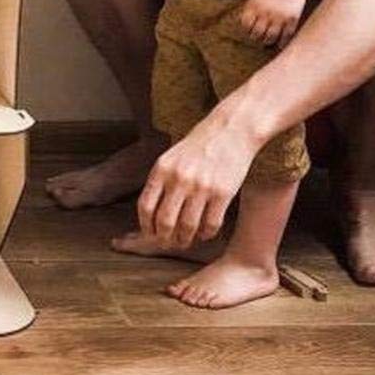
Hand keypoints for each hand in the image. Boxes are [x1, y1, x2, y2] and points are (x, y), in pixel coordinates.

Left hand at [137, 118, 257, 246]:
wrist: (228, 132)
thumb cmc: (197, 147)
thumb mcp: (169, 158)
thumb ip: (159, 182)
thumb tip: (149, 212)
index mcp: (162, 169)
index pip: (146, 206)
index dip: (146, 226)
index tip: (150, 233)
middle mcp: (179, 179)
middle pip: (165, 222)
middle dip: (164, 238)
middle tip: (168, 243)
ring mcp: (202, 187)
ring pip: (187, 227)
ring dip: (184, 240)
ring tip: (184, 241)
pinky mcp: (223, 193)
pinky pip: (211, 225)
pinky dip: (205, 234)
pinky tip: (203, 234)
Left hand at [239, 0, 304, 46]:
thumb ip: (251, 10)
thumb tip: (245, 25)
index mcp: (254, 6)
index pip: (245, 24)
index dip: (246, 30)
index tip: (248, 32)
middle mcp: (265, 13)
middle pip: (257, 33)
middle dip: (255, 38)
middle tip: (257, 39)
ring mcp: (279, 17)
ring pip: (270, 37)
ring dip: (267, 41)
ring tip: (266, 42)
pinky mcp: (291, 20)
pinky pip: (286, 36)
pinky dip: (282, 42)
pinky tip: (279, 45)